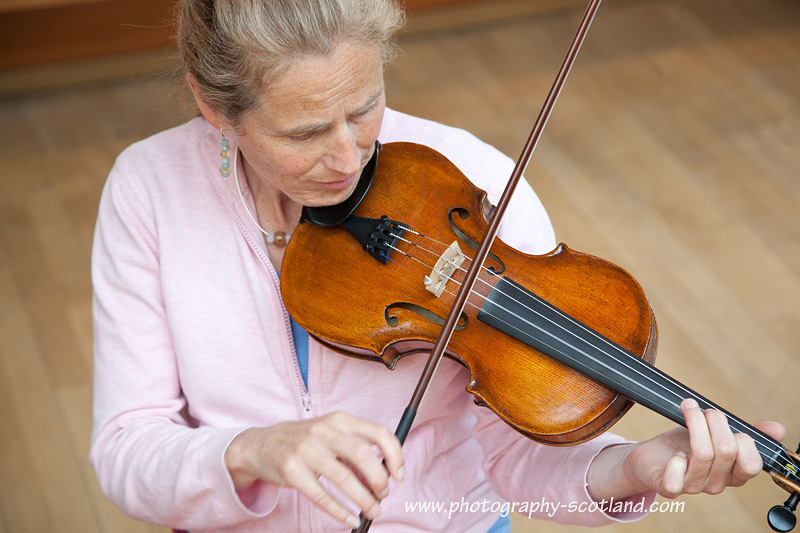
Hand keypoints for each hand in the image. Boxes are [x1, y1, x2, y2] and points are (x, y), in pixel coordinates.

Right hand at [224, 412, 404, 527]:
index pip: (378, 433)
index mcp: (339, 419)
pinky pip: (321, 495)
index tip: (399, 475)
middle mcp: (324, 430)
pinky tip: (350, 519)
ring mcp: (306, 450)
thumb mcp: (331, 434)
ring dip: (363, 499)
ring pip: (343, 477)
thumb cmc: (305, 441)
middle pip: (362, 454)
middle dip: (379, 479)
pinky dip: (340, 511)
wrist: (261, 444)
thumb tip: (384, 475)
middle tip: (383, 495)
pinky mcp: (291, 470)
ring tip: (372, 511)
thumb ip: (356, 448)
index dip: (395, 456)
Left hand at [588, 398, 785, 500]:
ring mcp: (693, 487)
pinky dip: (676, 459)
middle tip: (702, 409)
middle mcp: (716, 484)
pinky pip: (676, 478)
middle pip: (727, 450)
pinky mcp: (669, 487)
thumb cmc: (683, 444)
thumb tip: (778, 429)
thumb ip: (744, 432)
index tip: (725, 421)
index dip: (743, 438)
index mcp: (732, 474)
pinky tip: (674, 451)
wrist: (649, 457)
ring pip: (703, 453)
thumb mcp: (714, 435)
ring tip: (688, 408)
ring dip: (695, 422)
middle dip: (715, 420)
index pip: (752, 464)